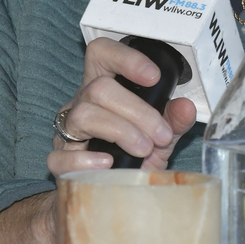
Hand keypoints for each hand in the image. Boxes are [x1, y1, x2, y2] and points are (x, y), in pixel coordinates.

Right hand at [46, 37, 197, 176]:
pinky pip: (59, 155)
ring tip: (144, 149)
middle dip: (137, 111)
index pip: (101, 53)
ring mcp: (67, 130)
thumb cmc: (135, 155)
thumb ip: (174, 121)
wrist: (114, 190)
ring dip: (120, 131)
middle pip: (98, 88)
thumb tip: (185, 107)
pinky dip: (85, 160)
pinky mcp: (59, 159)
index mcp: (105, 87)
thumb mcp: (161, 137)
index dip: (125, 58)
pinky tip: (108, 163)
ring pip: (83, 115)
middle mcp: (82, 102)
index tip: (154, 77)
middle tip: (161, 135)